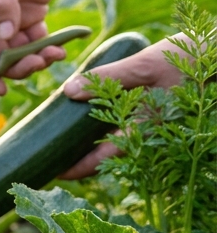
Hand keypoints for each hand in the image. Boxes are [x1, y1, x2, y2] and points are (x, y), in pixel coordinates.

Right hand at [0, 0, 71, 93]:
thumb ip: (3, 3)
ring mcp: (10, 17)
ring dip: (33, 59)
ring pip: (17, 52)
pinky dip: (47, 48)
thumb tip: (3, 36)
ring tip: (52, 57)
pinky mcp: (31, 13)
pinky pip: (36, 40)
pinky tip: (60, 48)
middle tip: (36, 65)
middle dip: (13, 67)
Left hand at [58, 37, 186, 178]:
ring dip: (85, 140)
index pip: (101, 160)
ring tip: (55, 135)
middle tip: (44, 154)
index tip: (49, 172)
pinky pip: (121, 125)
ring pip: (110, 139)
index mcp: (144, 132)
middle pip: (101, 154)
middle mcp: (146, 135)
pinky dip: (99, 123)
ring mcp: (148, 126)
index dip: (73, 169)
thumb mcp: (145, 65)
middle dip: (74, 156)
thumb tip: (68, 92)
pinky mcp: (151, 113)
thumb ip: (108, 77)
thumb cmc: (188, 60)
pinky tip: (81, 113)